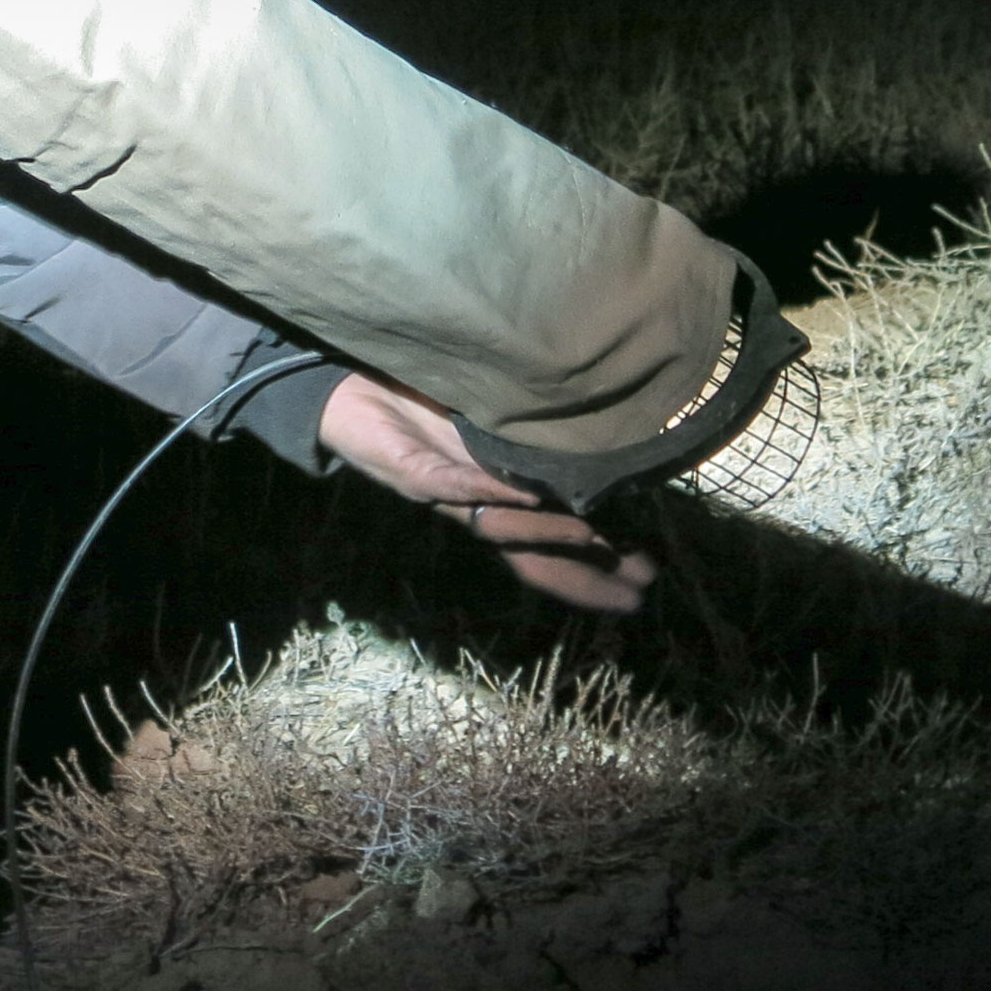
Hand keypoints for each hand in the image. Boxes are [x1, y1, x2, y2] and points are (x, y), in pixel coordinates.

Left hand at [315, 373, 656, 615]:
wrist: (345, 395)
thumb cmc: (413, 405)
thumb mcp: (479, 425)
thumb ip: (519, 448)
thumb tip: (581, 454)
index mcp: (488, 502)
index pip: (545, 547)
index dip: (592, 568)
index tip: (645, 579)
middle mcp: (469, 508)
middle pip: (530, 556)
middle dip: (582, 575)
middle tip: (635, 594)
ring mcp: (439, 493)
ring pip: (499, 527)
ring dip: (546, 536)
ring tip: (597, 542)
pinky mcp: (408, 468)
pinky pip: (448, 485)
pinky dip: (485, 492)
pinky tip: (523, 496)